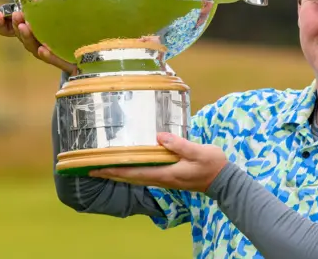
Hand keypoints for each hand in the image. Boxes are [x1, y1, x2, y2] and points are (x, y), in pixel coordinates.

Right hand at [0, 11, 77, 74]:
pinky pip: (54, 60)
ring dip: (28, 37)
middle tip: (17, 15)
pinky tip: (42, 49)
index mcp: (33, 33)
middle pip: (22, 38)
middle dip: (16, 26)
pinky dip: (47, 55)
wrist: (91, 52)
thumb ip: (46, 6)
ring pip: (34, 48)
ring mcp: (50, 54)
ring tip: (25, 27)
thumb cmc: (72, 30)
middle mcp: (38, 44)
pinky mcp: (64, 62)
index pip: (10, 31)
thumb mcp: (59, 14)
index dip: (1, 25)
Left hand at [89, 133, 228, 192]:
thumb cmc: (212, 165)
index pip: (135, 173)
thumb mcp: (198, 152)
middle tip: (92, 170)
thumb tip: (159, 136)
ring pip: (137, 178)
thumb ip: (178, 144)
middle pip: (131, 178)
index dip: (116, 170)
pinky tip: (130, 166)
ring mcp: (166, 179)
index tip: (98, 168)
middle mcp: (162, 179)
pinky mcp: (170, 177)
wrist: (225, 181)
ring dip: (120, 173)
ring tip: (105, 168)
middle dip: (112, 174)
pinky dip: (133, 171)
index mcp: (166, 173)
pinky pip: (145, 175)